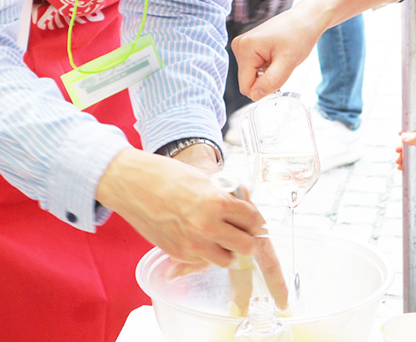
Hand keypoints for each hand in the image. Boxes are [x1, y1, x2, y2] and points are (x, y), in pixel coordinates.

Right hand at [97, 148, 266, 266]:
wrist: (135, 185)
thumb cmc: (171, 177)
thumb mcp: (207, 180)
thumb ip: (227, 196)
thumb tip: (245, 205)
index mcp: (218, 203)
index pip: (252, 220)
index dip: (257, 220)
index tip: (256, 221)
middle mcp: (207, 227)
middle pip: (245, 246)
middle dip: (247, 239)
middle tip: (243, 232)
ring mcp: (192, 244)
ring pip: (226, 260)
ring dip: (228, 250)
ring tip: (222, 238)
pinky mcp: (178, 254)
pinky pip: (203, 262)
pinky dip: (207, 254)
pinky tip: (202, 239)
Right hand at [232, 5, 325, 99]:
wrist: (305, 19)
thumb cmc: (299, 36)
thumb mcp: (288, 62)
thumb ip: (271, 81)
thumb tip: (255, 96)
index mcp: (245, 48)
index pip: (246, 86)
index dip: (264, 88)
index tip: (280, 75)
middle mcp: (239, 45)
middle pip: (248, 81)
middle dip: (266, 79)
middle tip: (281, 64)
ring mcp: (242, 45)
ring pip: (251, 75)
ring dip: (267, 72)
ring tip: (279, 57)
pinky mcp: (248, 46)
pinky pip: (254, 67)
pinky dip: (266, 66)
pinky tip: (276, 54)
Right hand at [400, 131, 415, 190]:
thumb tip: (404, 136)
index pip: (414, 133)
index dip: (406, 132)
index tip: (399, 133)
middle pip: (408, 144)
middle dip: (401, 147)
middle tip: (397, 150)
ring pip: (406, 154)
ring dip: (400, 157)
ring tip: (398, 162)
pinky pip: (407, 164)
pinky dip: (402, 164)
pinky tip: (400, 167)